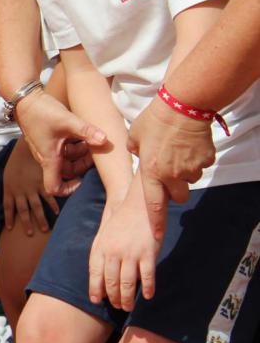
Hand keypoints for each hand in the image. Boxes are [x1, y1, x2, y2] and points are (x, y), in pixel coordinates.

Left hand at [0, 139, 59, 235]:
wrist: (25, 147)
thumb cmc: (15, 160)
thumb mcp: (7, 174)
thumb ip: (9, 186)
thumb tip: (9, 195)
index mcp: (9, 189)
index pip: (7, 207)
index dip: (8, 218)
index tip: (9, 228)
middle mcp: (20, 191)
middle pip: (23, 211)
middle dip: (26, 224)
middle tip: (30, 234)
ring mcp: (32, 188)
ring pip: (36, 207)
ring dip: (41, 219)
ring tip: (44, 230)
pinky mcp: (42, 183)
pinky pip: (49, 197)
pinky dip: (53, 205)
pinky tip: (57, 213)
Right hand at [16, 90, 106, 195]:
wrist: (25, 99)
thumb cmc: (41, 112)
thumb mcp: (67, 121)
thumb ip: (87, 131)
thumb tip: (105, 140)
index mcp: (49, 159)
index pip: (54, 187)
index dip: (68, 190)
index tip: (81, 181)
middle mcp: (47, 156)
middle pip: (67, 172)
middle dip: (82, 165)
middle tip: (94, 152)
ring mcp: (48, 148)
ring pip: (67, 159)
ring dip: (80, 153)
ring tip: (90, 139)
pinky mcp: (49, 139)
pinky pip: (64, 149)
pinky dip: (75, 144)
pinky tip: (82, 133)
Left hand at [88, 178, 162, 310]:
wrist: (138, 203)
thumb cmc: (121, 220)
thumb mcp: (104, 235)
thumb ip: (101, 253)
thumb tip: (99, 275)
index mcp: (100, 247)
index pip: (95, 273)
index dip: (95, 288)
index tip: (96, 301)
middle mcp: (113, 252)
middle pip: (111, 281)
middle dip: (113, 297)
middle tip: (117, 306)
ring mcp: (131, 253)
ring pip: (127, 282)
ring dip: (127, 298)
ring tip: (128, 307)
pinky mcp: (148, 252)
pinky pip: (147, 275)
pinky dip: (147, 288)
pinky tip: (148, 296)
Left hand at [128, 96, 215, 238]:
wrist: (183, 106)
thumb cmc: (155, 120)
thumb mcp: (135, 136)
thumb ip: (135, 150)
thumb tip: (137, 154)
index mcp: (152, 172)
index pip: (153, 204)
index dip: (155, 222)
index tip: (156, 236)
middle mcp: (172, 175)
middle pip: (178, 197)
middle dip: (175, 190)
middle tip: (170, 174)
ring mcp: (191, 168)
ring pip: (191, 180)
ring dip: (185, 172)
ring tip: (178, 152)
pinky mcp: (206, 160)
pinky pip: (202, 166)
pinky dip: (197, 159)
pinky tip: (189, 144)